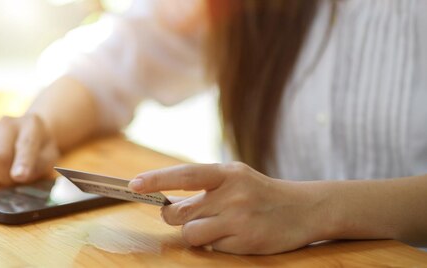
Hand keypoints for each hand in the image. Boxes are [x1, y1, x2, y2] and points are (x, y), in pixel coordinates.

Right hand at [0, 114, 59, 184]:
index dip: (22, 162)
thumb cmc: (39, 149)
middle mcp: (7, 122)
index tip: (19, 176)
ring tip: (6, 172)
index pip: (25, 144)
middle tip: (14, 181)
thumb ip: (38, 166)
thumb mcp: (49, 157)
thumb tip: (19, 177)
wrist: (26, 133)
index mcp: (31, 124)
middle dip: (6, 177)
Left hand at [128, 162, 326, 254]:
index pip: (185, 175)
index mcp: (228, 173)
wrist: (306, 209)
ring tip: (215, 226)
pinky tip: (234, 236)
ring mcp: (239, 219)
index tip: (134, 184)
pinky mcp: (246, 241)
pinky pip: (211, 248)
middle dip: (175, 217)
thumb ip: (204, 187)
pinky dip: (216, 244)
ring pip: (191, 234)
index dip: (157, 179)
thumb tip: (166, 203)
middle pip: (180, 212)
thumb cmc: (260, 192)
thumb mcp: (236, 178)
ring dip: (195, 234)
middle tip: (188, 215)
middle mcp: (233, 194)